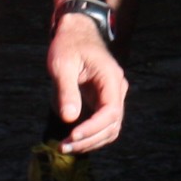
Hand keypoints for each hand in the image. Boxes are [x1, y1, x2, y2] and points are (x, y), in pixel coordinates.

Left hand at [48, 11, 125, 152]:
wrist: (76, 33)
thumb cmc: (69, 45)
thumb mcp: (62, 64)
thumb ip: (66, 90)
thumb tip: (70, 118)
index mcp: (111, 78)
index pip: (111, 112)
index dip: (93, 129)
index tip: (72, 136)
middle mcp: (117, 90)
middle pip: (112, 125)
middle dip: (89, 140)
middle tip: (63, 147)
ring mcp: (113, 97)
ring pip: (109, 129)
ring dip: (90, 142)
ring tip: (65, 146)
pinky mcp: (104, 102)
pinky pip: (102, 125)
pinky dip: (89, 136)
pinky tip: (71, 138)